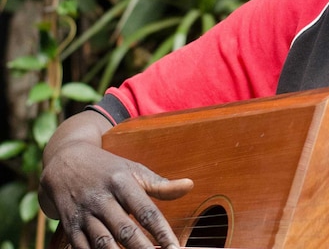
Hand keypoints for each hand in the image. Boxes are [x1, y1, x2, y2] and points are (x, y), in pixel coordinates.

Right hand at [39, 111, 193, 248]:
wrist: (65, 163)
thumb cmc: (108, 169)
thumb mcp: (134, 170)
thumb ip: (160, 184)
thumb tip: (190, 185)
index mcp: (122, 182)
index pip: (146, 211)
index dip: (162, 232)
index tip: (175, 247)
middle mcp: (102, 199)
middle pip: (125, 230)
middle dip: (143, 248)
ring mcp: (84, 214)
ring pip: (103, 243)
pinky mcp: (69, 226)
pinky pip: (82, 248)